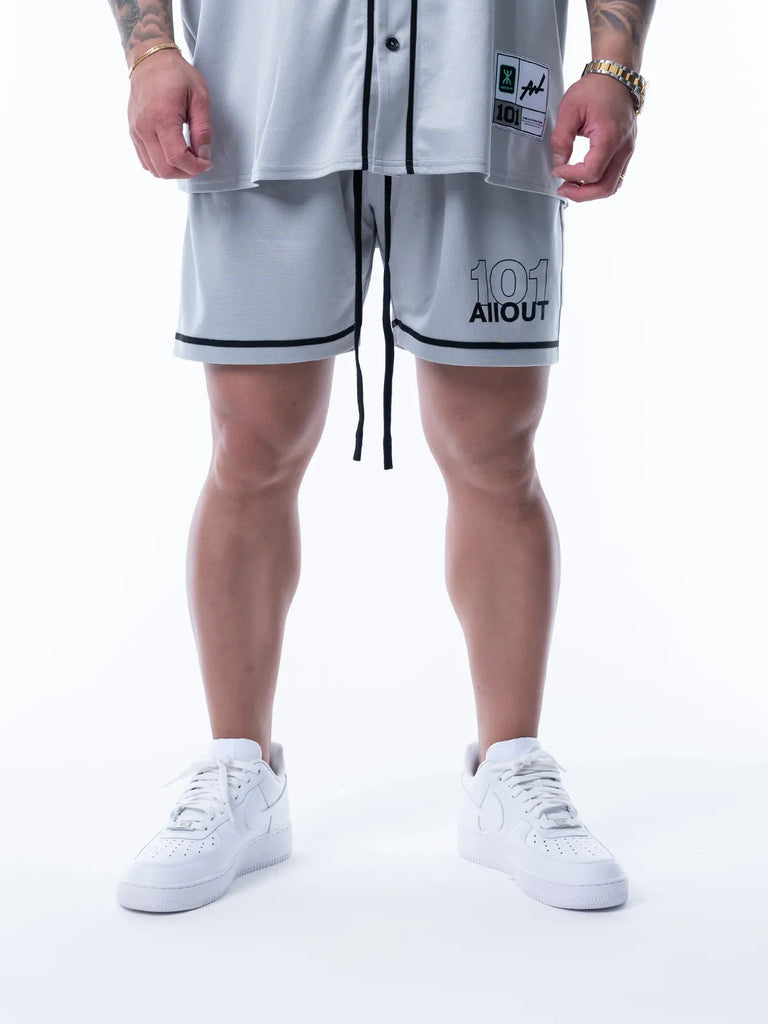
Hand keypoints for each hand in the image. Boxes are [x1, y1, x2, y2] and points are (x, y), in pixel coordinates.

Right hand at [128, 48, 212, 178]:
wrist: (150, 60)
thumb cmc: (175, 74)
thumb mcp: (200, 97)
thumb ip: (203, 129)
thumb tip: (203, 155)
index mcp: (161, 117)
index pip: (177, 158)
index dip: (195, 167)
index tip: (206, 162)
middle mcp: (144, 127)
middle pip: (164, 169)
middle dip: (185, 172)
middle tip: (198, 162)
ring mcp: (136, 131)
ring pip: (153, 169)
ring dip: (173, 171)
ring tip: (187, 157)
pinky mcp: (133, 132)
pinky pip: (145, 160)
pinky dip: (161, 164)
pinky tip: (173, 154)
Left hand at [550, 73, 636, 201]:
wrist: (616, 76)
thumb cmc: (595, 89)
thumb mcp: (570, 109)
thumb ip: (561, 138)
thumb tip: (559, 161)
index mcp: (610, 137)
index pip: (591, 172)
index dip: (571, 176)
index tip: (557, 169)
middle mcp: (623, 147)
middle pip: (605, 187)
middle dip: (581, 194)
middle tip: (563, 188)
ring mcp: (628, 150)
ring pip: (612, 186)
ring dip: (591, 192)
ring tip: (572, 186)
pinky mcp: (626, 151)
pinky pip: (616, 177)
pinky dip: (599, 183)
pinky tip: (584, 179)